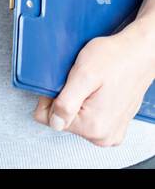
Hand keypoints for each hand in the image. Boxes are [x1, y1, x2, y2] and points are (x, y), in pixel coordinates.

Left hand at [31, 19, 154, 146]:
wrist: (138, 53)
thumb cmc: (116, 59)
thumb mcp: (83, 75)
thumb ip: (65, 103)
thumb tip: (54, 122)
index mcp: (94, 126)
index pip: (49, 118)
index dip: (49, 97)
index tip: (61, 84)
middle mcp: (104, 135)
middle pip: (62, 120)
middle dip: (64, 99)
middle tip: (79, 82)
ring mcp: (111, 131)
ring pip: (75, 118)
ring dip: (76, 100)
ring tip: (89, 85)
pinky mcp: (114, 124)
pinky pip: (88, 117)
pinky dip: (87, 103)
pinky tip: (96, 91)